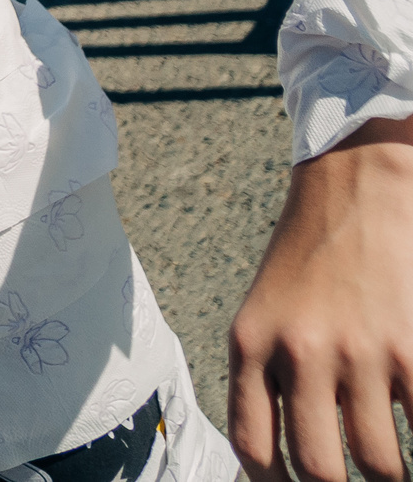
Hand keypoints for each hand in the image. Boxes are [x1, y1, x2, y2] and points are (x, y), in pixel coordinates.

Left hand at [228, 117, 412, 481]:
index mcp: (252, 344)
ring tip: (392, 473)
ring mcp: (362, 352)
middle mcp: (302, 351)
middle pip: (318, 467)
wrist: (354, 190)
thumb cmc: (307, 261)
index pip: (253, 444)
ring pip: (379, 461)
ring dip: (390, 478)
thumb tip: (272, 460)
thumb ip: (264, 379)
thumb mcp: (263, 313)